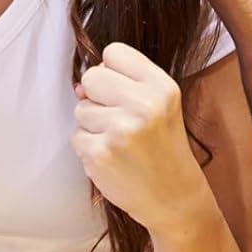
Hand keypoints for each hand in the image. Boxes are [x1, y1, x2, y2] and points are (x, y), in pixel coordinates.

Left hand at [72, 42, 202, 228]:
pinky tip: (112, 158)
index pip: (114, 52)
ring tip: (121, 142)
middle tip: (120, 120)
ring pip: (81, 109)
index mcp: (162, 87)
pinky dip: (89, 147)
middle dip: (97, 96)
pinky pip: (76, 136)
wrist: (175, 199)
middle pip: (91, 76)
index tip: (124, 92)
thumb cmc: (163, 148)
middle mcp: (144, 105)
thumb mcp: (160, 105)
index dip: (112, 72)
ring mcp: (121, 130)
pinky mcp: (100, 154)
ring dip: (94, 125)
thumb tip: (79, 84)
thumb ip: (123, 83)